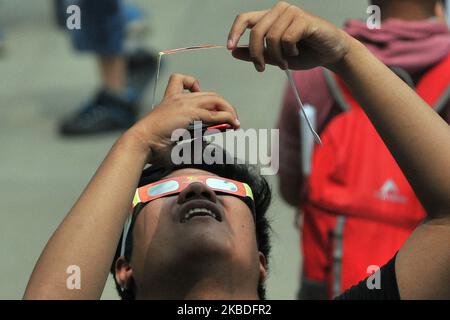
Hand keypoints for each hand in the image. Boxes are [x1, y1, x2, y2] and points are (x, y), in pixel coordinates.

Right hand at [127, 74, 239, 158]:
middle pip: (209, 94)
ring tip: (235, 123)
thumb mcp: (172, 136)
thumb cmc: (153, 145)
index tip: (203, 103)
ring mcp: (184, 103)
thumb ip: (189, 137)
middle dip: (224, 106)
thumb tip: (207, 143)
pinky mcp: (190, 113)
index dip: (199, 87)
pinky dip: (227, 118)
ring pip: (215, 100)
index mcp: (170, 99)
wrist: (141, 142)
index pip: (184, 80)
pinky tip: (232, 125)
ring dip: (228, 111)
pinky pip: (214, 114)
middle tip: (231, 120)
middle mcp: (178, 98)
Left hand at [227, 1, 351, 71]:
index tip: (230, 48)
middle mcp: (279, 10)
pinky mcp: (304, 19)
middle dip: (256, 54)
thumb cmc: (304, 53)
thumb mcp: (275, 57)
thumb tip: (233, 51)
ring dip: (277, 56)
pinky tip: (296, 53)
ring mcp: (292, 12)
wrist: (329, 53)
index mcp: (270, 17)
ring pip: (271, 37)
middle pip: (256, 31)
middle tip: (261, 68)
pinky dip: (290, 51)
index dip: (234, 32)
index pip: (245, 19)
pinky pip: (287, 38)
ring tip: (286, 62)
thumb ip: (255, 54)